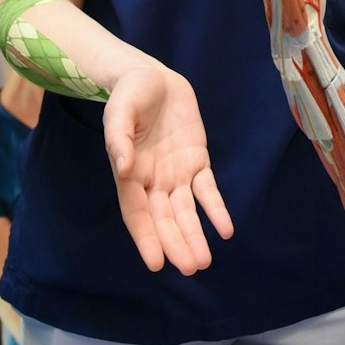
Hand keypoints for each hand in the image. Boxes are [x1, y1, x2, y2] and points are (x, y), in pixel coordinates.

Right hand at [103, 65, 233, 273]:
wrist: (153, 77)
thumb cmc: (130, 95)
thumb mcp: (119, 112)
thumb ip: (119, 139)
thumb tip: (123, 169)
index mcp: (128, 174)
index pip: (137, 214)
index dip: (146, 238)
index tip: (156, 263)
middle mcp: (152, 181)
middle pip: (164, 220)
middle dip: (176, 244)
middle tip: (190, 267)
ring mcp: (176, 174)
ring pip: (186, 212)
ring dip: (194, 236)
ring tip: (203, 262)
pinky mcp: (197, 162)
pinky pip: (208, 190)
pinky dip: (216, 210)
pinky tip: (225, 230)